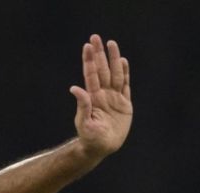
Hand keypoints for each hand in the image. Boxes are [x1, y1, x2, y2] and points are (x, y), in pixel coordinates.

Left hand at [69, 34, 132, 158]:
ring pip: (115, 74)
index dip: (90, 60)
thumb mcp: (84, 123)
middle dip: (100, 54)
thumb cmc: (89, 138)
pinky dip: (125, 73)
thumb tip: (74, 88)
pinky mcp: (124, 104)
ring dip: (113, 59)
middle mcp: (103, 94)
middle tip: (96, 37)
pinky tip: (123, 61)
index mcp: (93, 98)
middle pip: (102, 70)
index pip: (91, 75)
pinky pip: (125, 85)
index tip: (87, 46)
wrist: (101, 147)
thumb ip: (82, 105)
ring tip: (112, 44)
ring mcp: (114, 98)